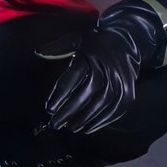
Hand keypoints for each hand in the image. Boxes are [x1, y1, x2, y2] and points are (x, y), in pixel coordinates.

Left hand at [44, 1, 163, 133]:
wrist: (128, 40)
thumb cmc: (95, 42)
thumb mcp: (76, 39)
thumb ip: (56, 47)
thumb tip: (37, 52)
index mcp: (90, 55)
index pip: (73, 77)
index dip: (60, 94)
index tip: (49, 109)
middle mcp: (106, 68)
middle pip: (86, 93)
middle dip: (69, 111)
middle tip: (56, 123)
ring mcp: (120, 80)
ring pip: (102, 104)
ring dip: (85, 118)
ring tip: (70, 128)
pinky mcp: (129, 91)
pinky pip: (116, 110)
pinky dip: (102, 121)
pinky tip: (88, 128)